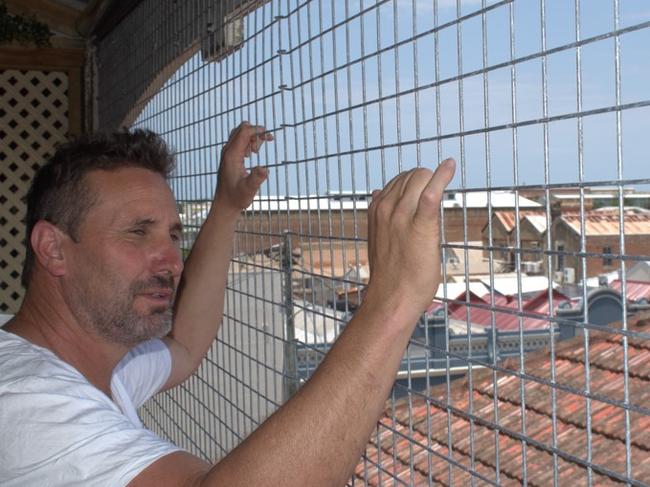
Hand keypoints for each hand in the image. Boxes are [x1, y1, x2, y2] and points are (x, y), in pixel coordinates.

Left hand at [215, 122, 273, 214]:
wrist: (225, 204)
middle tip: (261, 150)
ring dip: (252, 138)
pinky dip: (249, 142)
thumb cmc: (237, 198)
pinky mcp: (229, 156)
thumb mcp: (249, 190)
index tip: (270, 138)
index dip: (258, 130)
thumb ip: (256, 179)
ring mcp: (227, 152)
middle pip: (242, 128)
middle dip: (256, 133)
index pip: (244, 131)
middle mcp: (227, 150)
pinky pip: (239, 140)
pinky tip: (253, 154)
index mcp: (232, 155)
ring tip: (257, 153)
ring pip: (241, 133)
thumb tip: (265, 169)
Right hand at [364, 159, 455, 319]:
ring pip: (420, 177)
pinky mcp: (420, 226)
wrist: (391, 298)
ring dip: (435, 180)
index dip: (416, 185)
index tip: (427, 192)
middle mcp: (386, 208)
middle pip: (411, 174)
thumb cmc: (390, 274)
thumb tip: (378, 193)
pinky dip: (442, 175)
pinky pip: (431, 192)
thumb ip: (381, 216)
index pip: (398, 180)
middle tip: (438, 197)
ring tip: (444, 187)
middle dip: (427, 180)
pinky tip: (449, 166)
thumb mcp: (379, 238)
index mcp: (376, 210)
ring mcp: (401, 216)